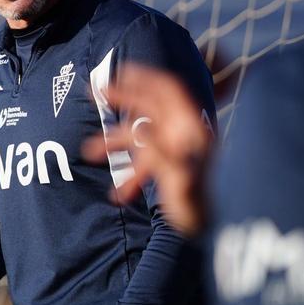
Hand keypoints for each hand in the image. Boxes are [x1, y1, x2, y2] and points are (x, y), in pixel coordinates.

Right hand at [81, 64, 212, 235]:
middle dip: (124, 98)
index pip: (169, 91)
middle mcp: (184, 136)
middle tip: (96, 90)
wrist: (214, 234)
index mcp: (193, 130)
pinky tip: (118, 196)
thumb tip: (143, 130)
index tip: (121, 70)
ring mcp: (176, 152)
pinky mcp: (169, 169)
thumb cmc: (202, 209)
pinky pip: (144, 165)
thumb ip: (162, 155)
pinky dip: (130, 176)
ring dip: (115, 143)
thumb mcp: (182, 182)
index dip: (146, 76)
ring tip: (89, 153)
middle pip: (151, 106)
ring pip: (142, 137)